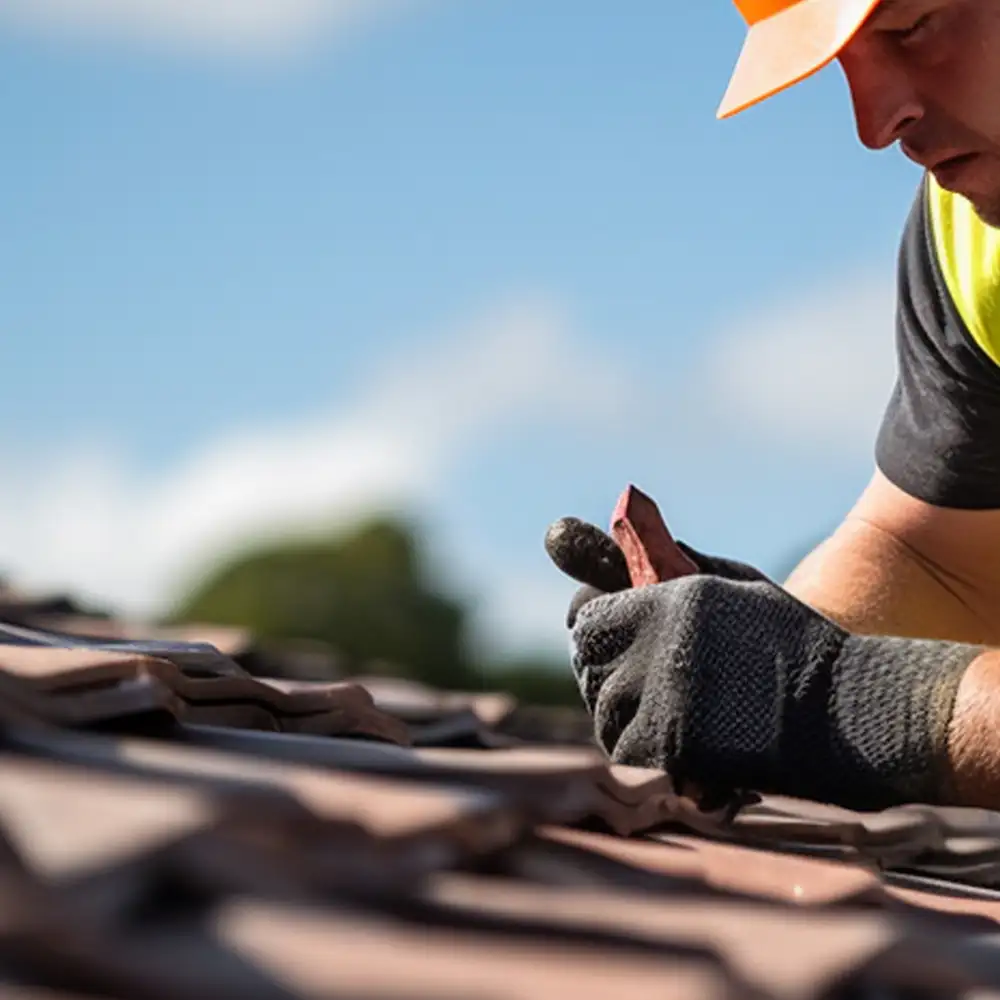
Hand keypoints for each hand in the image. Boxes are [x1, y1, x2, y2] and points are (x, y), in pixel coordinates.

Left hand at [546, 519, 980, 809]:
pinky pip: (626, 751)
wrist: (850, 709)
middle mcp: (654, 647)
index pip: (586, 617)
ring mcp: (660, 699)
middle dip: (603, 673)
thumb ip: (678, 570)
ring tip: (652, 712)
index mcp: (667, 602)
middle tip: (627, 681)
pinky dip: (637, 749)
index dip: (591, 629)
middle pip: (590, 666)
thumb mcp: (738, 586)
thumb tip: (627, 556)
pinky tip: (666, 742)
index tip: (605, 640)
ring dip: (619, 713)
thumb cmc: (797, 644)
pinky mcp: (672, 748)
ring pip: (604, 711)